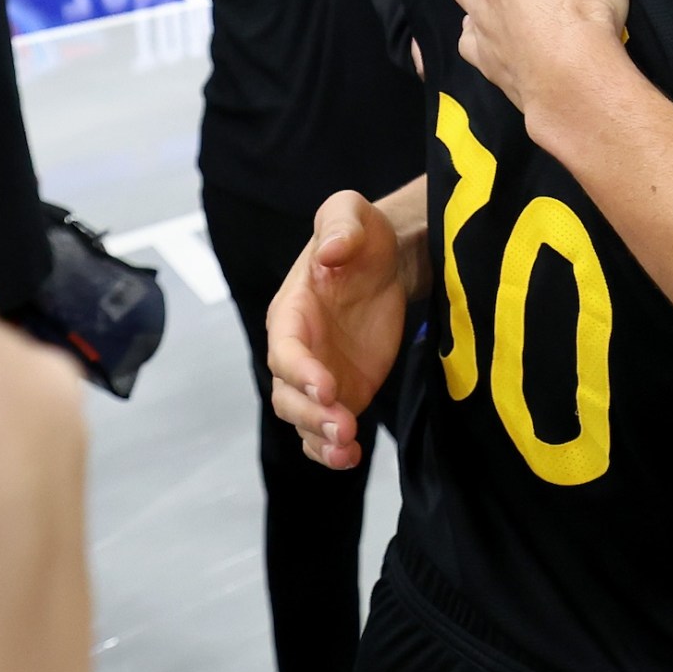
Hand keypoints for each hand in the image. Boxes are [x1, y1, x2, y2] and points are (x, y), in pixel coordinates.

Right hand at [265, 191, 406, 470]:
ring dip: (320, 439)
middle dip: (312, 414)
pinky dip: (333, 449)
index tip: (329, 387)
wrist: (387, 261)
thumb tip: (330, 252)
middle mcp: (298, 350)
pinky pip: (326, 429)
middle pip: (288, 394)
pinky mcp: (343, 393)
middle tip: (345, 426)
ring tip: (347, 451)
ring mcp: (318, 376)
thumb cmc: (363, 235)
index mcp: (291, 311)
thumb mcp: (351, 214)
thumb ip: (340, 227)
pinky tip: (351, 457)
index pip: (285, 349)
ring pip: (303, 420)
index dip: (301, 371)